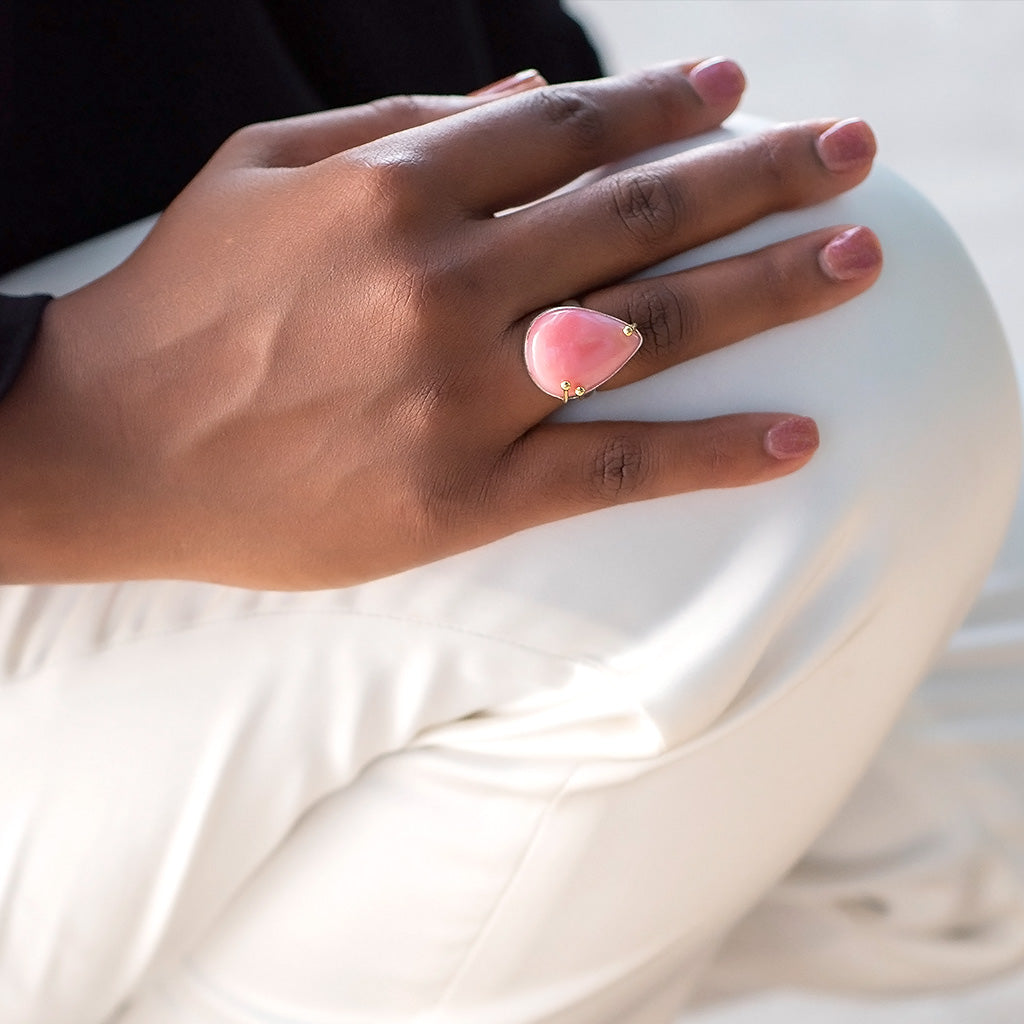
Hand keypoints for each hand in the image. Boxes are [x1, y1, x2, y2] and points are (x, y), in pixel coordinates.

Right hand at [0, 59, 879, 587]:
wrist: (109, 445)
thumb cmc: (180, 300)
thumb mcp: (262, 170)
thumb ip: (398, 127)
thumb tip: (530, 100)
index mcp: (393, 190)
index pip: (571, 130)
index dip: (667, 102)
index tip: (738, 89)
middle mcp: (444, 282)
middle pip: (642, 213)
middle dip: (763, 172)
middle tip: (854, 151)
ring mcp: (461, 394)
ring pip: (650, 328)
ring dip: (772, 285)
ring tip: (862, 255)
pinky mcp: (463, 498)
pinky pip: (613, 469)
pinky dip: (711, 451)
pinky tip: (796, 437)